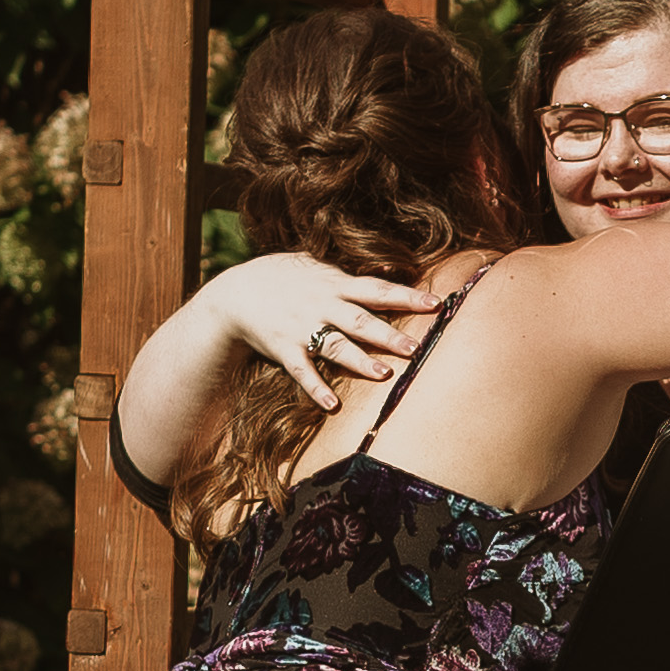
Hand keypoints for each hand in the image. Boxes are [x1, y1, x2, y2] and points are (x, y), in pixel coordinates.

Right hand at [213, 251, 437, 409]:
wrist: (234, 294)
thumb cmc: (280, 278)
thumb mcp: (313, 266)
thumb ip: (346, 274)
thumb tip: (384, 269)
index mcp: (335, 283)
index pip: (377, 289)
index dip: (406, 296)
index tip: (435, 304)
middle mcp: (322, 305)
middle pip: (361, 320)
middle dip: (388, 334)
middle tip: (415, 347)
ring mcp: (302, 328)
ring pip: (336, 346)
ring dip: (360, 360)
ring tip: (384, 374)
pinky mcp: (283, 348)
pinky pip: (302, 371)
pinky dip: (316, 388)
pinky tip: (332, 405)